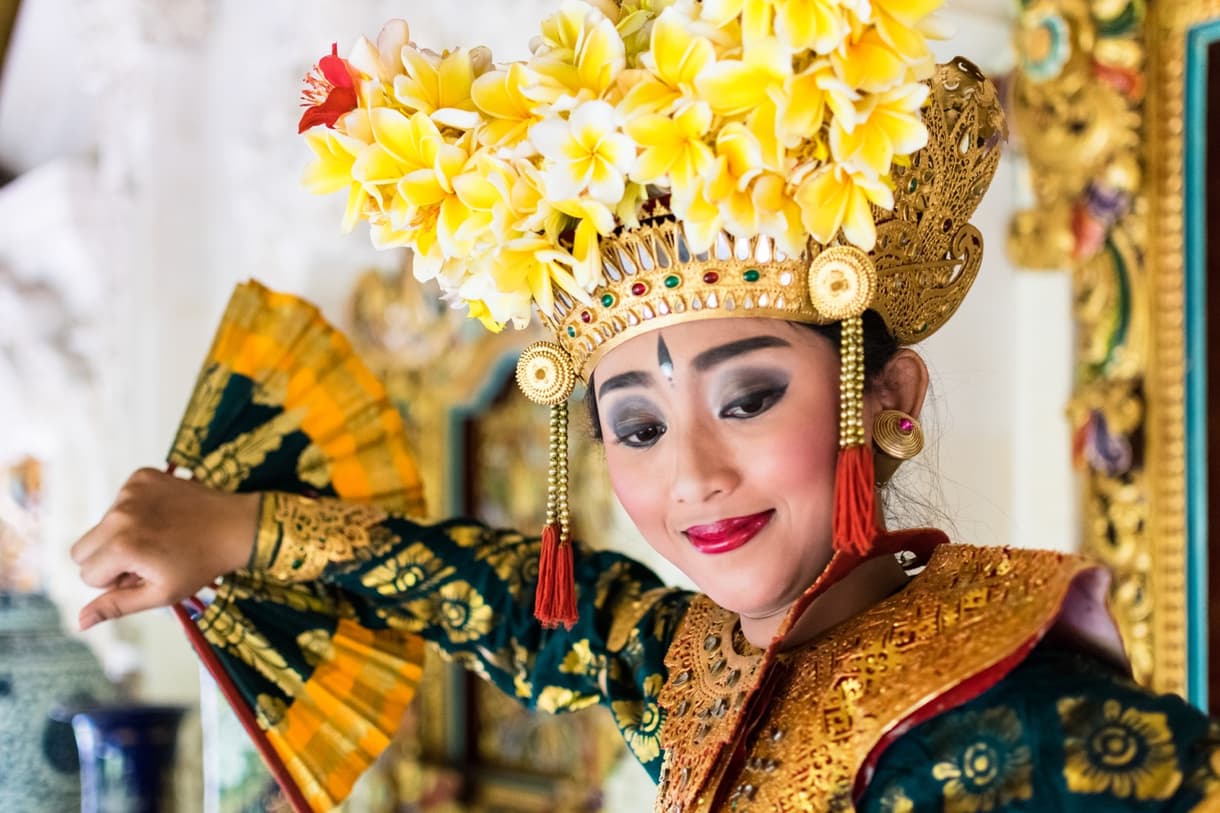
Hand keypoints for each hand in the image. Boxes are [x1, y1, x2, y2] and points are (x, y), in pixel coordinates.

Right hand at [71, 468, 260, 629]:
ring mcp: (130, 491)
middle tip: (145, 559)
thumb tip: (80, 621)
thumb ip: (117, 606)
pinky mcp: (140, 476)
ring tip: (158, 537)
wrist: (235, 526)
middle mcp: (119, 515)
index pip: (87, 575)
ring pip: (100, 526)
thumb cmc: (201, 564)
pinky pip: (118, 502)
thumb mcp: (161, 593)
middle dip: (106, 560)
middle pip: (82, 549)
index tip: (143, 574)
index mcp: (122, 546)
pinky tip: (162, 517)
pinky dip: (134, 512)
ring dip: (120, 535)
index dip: (115, 582)